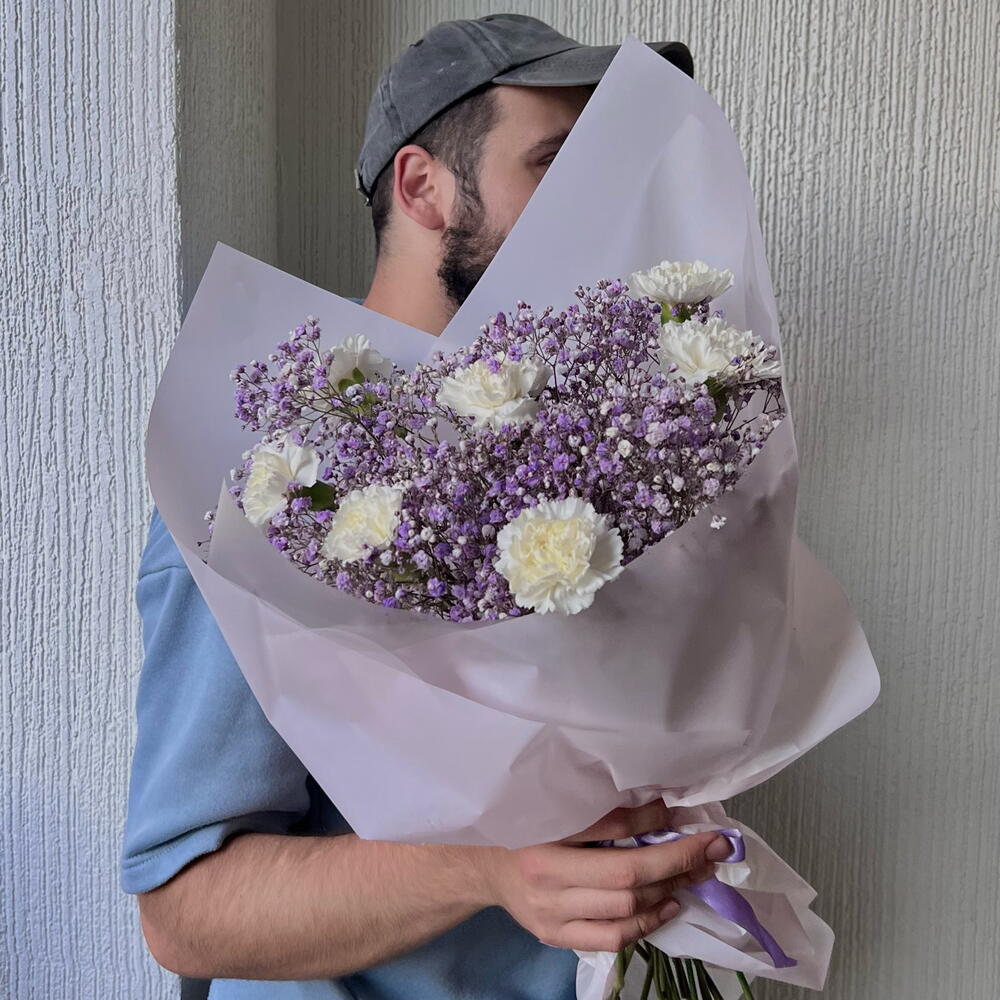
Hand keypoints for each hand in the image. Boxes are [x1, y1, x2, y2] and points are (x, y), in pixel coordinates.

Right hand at [474, 799, 730, 951]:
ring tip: (696, 873)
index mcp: (545, 838)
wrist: (484, 862)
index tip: (692, 823)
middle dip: (678, 863)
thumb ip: (603, 810)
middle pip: (627, 880)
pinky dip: (647, 924)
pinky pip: (612, 938)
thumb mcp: (556, 806)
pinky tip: (667, 904)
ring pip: (625, 912)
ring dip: (669, 890)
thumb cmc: (524, 823)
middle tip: (713, 849)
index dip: (659, 832)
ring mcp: (552, 916)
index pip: (615, 839)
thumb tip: (662, 809)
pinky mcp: (557, 937)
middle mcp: (547, 881)